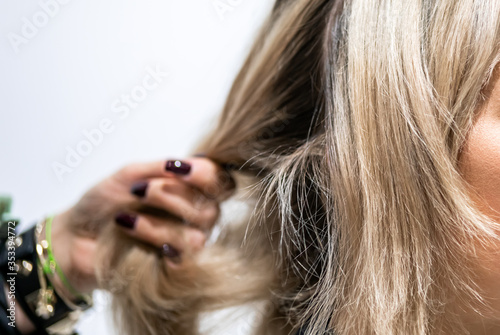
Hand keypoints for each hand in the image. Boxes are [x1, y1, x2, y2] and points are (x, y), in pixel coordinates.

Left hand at [50, 158, 234, 293]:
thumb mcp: (129, 174)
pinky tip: (129, 231)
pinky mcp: (173, 267)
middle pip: (210, 208)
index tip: (175, 168)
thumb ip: (160, 168)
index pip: (220, 181)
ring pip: (196, 234)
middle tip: (138, 191)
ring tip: (124, 218)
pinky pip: (180, 256)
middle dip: (171, 196)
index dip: (206, 175)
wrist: (75, 237)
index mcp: (190, 190)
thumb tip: (187, 162)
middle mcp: (196, 217)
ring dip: (156, 222)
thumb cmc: (102, 203)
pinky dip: (152, 239)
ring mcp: (187, 244)